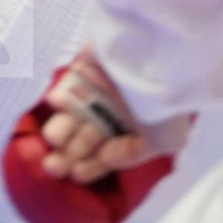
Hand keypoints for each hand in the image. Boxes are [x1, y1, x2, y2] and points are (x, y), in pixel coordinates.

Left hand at [40, 50, 189, 185]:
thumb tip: (106, 157)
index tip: (76, 173)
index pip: (109, 153)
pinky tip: (57, 102)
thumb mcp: (166, 139)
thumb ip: (134, 153)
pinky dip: (62, 95)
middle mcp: (117, 110)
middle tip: (54, 165)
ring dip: (62, 128)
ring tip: (54, 138)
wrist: (162, 50)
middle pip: (87, 136)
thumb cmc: (168, 95)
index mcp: (137, 128)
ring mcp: (101, 89)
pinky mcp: (87, 66)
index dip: (92, 166)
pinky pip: (70, 85)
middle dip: (70, 152)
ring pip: (75, 115)